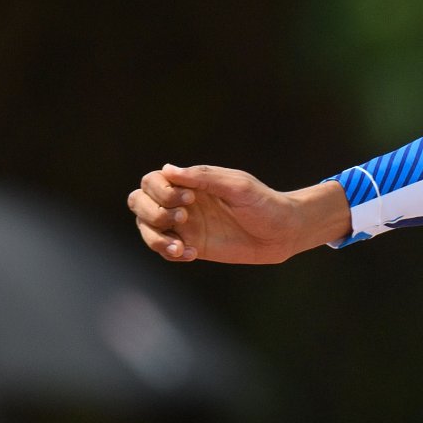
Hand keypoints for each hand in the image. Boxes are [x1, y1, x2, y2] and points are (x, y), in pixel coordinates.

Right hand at [127, 164, 348, 263]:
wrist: (284, 232)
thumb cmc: (264, 203)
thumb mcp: (238, 186)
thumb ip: (204, 177)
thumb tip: (167, 169)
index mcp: (190, 182)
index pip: (151, 181)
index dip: (159, 190)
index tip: (188, 198)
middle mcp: (182, 202)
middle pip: (138, 202)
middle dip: (152, 212)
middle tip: (183, 219)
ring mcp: (185, 226)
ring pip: (146, 228)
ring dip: (155, 237)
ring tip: (180, 247)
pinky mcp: (192, 246)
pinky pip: (165, 250)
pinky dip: (170, 253)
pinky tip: (191, 254)